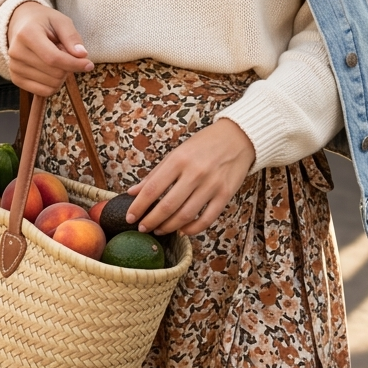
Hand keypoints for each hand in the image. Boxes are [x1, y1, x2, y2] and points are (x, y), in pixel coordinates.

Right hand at [7, 1, 93, 95]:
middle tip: (64, 52)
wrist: (21, 24)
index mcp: (27, 34)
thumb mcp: (61, 21)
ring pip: (51, 85)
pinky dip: (53, 84)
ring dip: (61, 75)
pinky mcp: (15, 78)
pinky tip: (50, 70)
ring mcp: (14, 67)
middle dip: (68, 66)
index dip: (74, 64)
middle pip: (55, 73)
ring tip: (54, 58)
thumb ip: (72, 37)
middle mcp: (17, 52)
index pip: (54, 58)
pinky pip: (43, 92)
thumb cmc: (44, 22)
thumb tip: (82, 55)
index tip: (89, 64)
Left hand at [124, 118, 255, 236]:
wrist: (238, 137)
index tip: (129, 217)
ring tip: (159, 230)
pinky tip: (182, 229)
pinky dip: (193, 229)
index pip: (152, 188)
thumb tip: (133, 192)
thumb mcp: (176, 153)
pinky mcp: (226, 194)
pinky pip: (207, 219)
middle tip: (142, 228)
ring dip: (169, 227)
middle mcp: (195, 172)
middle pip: (167, 206)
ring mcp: (212, 184)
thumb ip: (155, 174)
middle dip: (151, 221)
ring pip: (186, 215)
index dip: (138, 206)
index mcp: (179, 160)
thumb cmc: (203, 145)